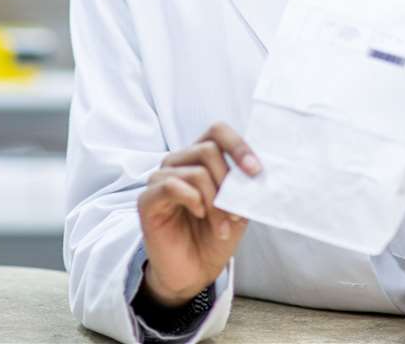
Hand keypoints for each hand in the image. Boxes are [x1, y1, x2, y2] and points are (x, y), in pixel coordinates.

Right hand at [137, 123, 261, 306]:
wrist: (194, 273)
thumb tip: (257, 174)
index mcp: (199, 158)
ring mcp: (160, 179)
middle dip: (228, 182)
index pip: (217, 131)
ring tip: (222, 227)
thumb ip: (243, 189)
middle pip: (208, 149)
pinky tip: (199, 215)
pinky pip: (171, 186)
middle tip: (236, 212)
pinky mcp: (148, 200)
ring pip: (195, 172)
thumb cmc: (213, 237)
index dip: (238, 146)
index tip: (256, 171)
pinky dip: (193, 200)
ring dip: (216, 203)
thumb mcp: (237, 210)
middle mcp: (178, 162)